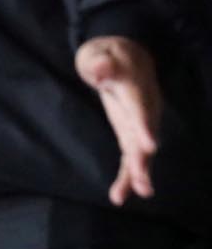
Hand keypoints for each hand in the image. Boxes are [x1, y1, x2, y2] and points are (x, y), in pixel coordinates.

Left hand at [76, 36, 161, 205]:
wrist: (125, 58)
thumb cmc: (107, 54)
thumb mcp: (98, 52)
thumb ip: (100, 62)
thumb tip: (102, 68)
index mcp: (135, 86)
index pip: (140, 107)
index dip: (144, 125)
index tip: (150, 145)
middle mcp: (144, 108)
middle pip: (144, 136)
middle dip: (143, 160)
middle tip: (143, 183)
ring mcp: (140, 123)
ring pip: (141, 151)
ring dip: (139, 173)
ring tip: (138, 193)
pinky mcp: (132, 134)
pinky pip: (131, 157)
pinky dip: (127, 176)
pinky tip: (120, 195)